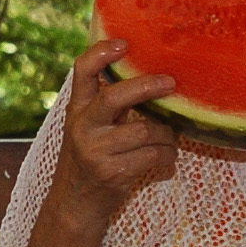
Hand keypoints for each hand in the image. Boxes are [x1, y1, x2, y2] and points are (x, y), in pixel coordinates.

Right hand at [48, 39, 177, 229]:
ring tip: (169, 139)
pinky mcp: (113, 172)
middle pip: (115, 97)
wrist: (75, 204)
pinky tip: (165, 159)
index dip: (101, 53)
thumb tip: (153, 79)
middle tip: (170, 82)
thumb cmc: (89, 159)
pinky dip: (167, 156)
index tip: (124, 43)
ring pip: (147, 130)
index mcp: (76, 110)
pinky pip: (154, 155)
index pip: (82, 71)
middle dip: (147, 87)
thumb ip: (106, 104)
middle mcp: (82, 127)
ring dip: (167, 135)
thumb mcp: (87, 128)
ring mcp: (96, 150)